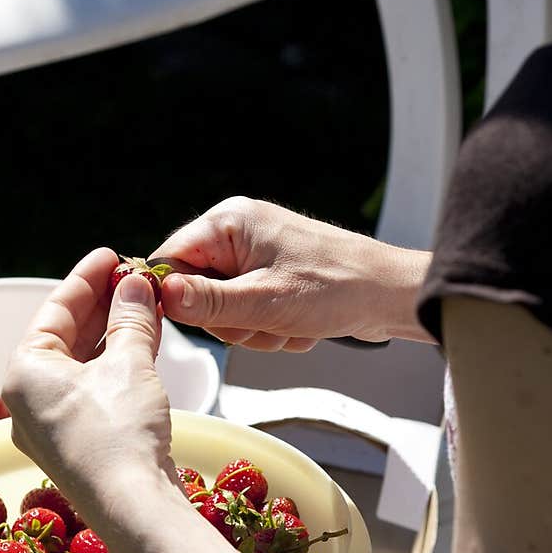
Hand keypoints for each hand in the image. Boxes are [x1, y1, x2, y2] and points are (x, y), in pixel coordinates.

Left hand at [1, 247, 177, 529]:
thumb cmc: (118, 435)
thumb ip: (132, 319)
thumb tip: (137, 286)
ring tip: (146, 304)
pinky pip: (97, 391)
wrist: (134, 506)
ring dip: (116, 334)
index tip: (111, 256)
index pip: (54, 311)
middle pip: (68, 338)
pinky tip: (145, 345)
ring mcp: (56, 425)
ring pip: (85, 366)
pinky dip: (119, 365)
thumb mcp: (128, 363)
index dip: (86, 279)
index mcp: (24, 374)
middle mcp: (31, 400)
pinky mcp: (83, 444)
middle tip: (135, 277)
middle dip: (104, 305)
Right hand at [151, 196, 433, 348]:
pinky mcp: (271, 278)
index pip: (170, 260)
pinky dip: (271, 328)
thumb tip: (162, 296)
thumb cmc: (337, 287)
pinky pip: (249, 316)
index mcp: (229, 223)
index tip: (196, 320)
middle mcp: (238, 234)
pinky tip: (299, 324)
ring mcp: (255, 257)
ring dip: (255, 329)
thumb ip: (208, 302)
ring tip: (288, 323)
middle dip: (230, 320)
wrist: (390, 295)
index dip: (176, 296)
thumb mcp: (264, 301)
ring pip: (224, 311)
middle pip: (196, 292)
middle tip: (263, 321)